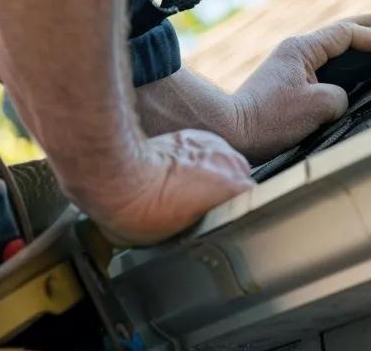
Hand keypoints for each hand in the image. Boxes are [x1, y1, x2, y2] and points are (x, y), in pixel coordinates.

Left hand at [70, 129, 252, 246]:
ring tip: (194, 192)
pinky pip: (208, 151)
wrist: (119, 175)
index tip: (228, 223)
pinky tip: (182, 175)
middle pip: (242, 180)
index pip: (252, 202)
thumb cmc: (144, 211)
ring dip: (216, 175)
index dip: (239, 214)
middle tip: (207, 210)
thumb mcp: (181, 236)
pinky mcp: (195, 134)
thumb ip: (207, 226)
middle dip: (229, 193)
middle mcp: (229, 162)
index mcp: (233, 189)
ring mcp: (213, 145)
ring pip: (227, 163)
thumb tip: (205, 231)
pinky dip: (200, 162)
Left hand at [232, 20, 370, 161]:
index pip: (346, 33)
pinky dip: (340, 71)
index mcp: (302, 48)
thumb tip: (341, 98)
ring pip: (330, 54)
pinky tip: (350, 81)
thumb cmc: (269, 119)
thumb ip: (341, 96)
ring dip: (353, 52)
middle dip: (366, 32)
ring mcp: (289, 68)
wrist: (230, 134)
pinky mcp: (285, 86)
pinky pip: (321, 71)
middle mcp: (295, 52)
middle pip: (338, 36)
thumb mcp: (317, 106)